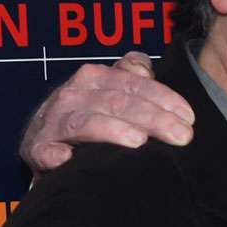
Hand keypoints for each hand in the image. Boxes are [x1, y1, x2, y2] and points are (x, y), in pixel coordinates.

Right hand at [20, 52, 194, 173]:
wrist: (44, 145)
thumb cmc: (87, 120)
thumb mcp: (109, 93)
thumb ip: (131, 78)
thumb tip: (145, 66)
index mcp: (94, 78)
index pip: (133, 83)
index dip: (163, 98)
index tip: (189, 118)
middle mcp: (73, 95)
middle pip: (116, 102)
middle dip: (153, 118)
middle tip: (182, 136)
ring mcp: (53, 122)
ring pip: (86, 122)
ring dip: (112, 130)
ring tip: (139, 141)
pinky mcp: (38, 150)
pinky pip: (47, 152)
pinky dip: (57, 155)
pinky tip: (70, 160)